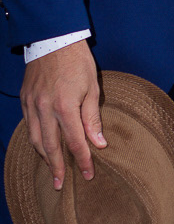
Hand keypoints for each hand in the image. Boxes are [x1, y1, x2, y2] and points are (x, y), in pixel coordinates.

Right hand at [20, 40, 105, 189]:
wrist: (53, 38)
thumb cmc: (77, 61)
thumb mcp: (91, 87)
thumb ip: (92, 117)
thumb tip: (98, 143)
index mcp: (65, 107)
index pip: (74, 143)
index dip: (82, 161)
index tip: (88, 175)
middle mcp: (45, 110)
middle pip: (51, 147)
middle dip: (57, 168)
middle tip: (60, 185)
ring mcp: (32, 105)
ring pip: (35, 139)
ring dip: (44, 157)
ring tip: (52, 169)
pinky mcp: (25, 99)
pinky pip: (28, 126)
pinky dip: (35, 140)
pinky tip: (41, 146)